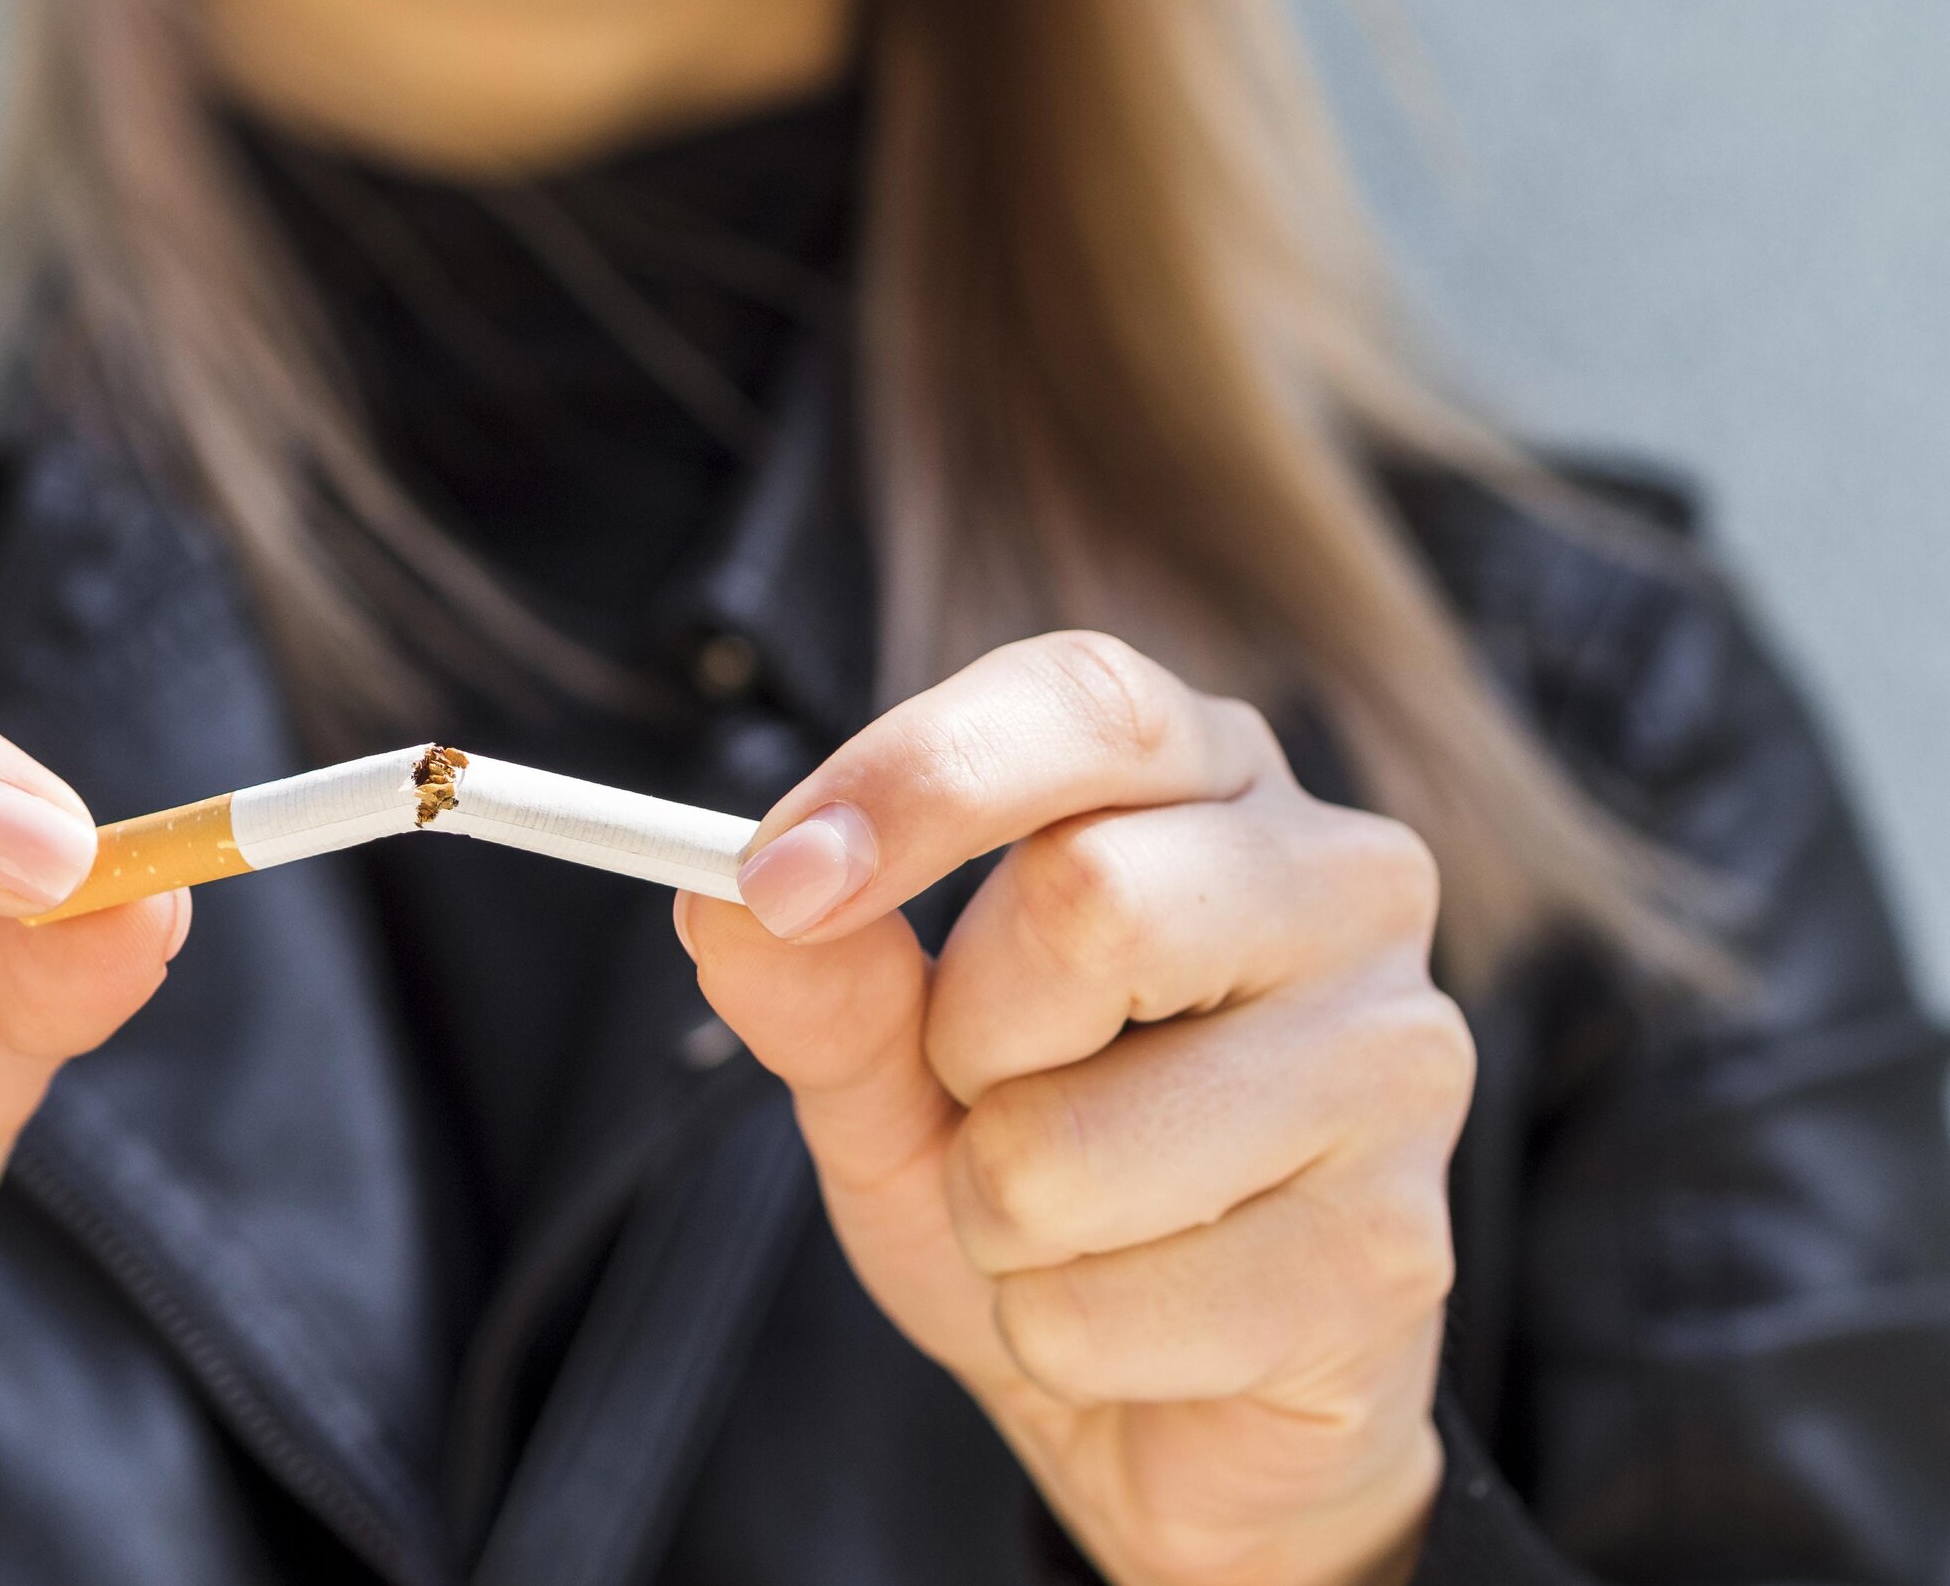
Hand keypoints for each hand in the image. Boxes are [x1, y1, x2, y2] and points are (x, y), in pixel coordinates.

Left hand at [680, 633, 1470, 1585]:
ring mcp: (1397, 1061)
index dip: (919, 780)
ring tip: (1071, 1224)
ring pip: (1070, 1140)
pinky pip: (1110, 1307)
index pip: (1086, 704)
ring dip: (996, 1218)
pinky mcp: (1400, 1248)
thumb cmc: (1041, 1191)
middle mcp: (1342, 883)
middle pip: (1094, 899)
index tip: (776, 880)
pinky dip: (1058, 1335)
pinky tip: (1146, 1320)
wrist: (1173, 1415)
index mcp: (1212, 785)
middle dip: (966, 1043)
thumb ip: (819, 985)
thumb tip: (719, 903)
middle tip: (985, 1096)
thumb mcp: (891, 1075)